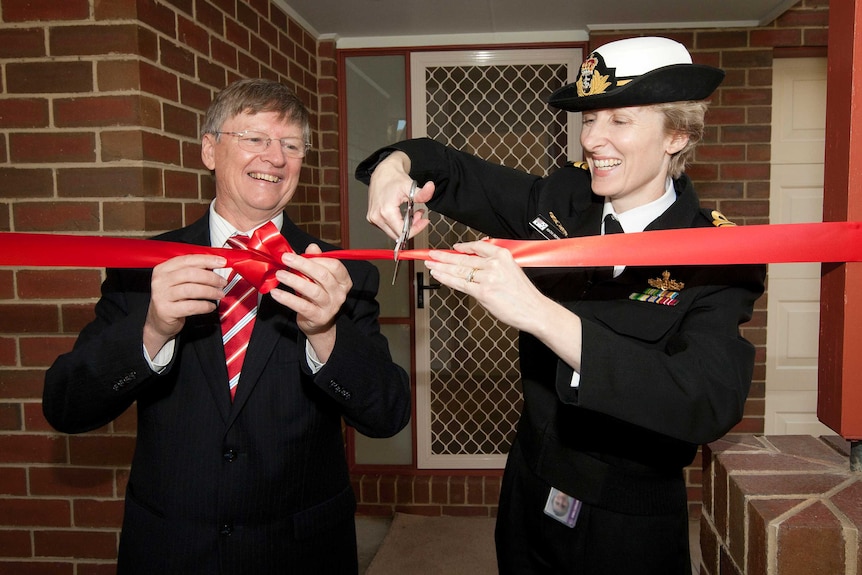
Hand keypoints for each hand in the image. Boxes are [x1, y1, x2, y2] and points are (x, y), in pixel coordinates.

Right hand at [144, 254, 227, 355]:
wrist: (159, 321)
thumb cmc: (172, 299)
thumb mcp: (179, 282)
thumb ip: (194, 272)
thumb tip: (216, 265)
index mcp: (164, 269)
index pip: (187, 260)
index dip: (207, 260)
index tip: (221, 262)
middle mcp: (160, 281)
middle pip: (190, 274)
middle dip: (211, 277)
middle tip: (222, 282)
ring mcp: (161, 295)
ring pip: (191, 289)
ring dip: (210, 291)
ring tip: (219, 294)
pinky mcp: (166, 310)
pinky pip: (190, 306)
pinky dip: (204, 306)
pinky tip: (210, 306)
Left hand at [270, 244, 351, 361]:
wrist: (318, 323)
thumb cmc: (317, 296)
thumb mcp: (317, 278)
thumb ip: (316, 261)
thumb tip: (312, 246)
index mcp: (343, 281)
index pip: (334, 265)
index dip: (317, 258)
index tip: (299, 254)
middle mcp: (340, 294)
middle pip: (323, 276)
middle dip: (303, 265)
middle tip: (285, 259)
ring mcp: (331, 307)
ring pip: (313, 291)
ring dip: (294, 280)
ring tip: (279, 274)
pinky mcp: (319, 317)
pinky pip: (303, 306)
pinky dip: (288, 299)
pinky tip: (276, 293)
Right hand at [366, 151, 433, 240]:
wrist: (382, 172)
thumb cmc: (393, 178)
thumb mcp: (410, 186)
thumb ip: (422, 192)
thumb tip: (431, 188)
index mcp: (385, 212)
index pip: (403, 232)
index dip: (416, 229)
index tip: (423, 221)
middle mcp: (377, 217)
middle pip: (397, 235)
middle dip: (412, 227)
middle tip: (419, 215)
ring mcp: (373, 219)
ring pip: (393, 232)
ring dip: (405, 226)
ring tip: (412, 213)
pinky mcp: (372, 218)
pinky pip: (387, 228)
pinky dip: (397, 224)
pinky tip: (402, 214)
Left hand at [425, 240, 546, 331]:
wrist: (534, 310)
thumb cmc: (523, 295)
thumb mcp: (511, 270)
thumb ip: (494, 265)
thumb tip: (475, 262)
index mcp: (502, 255)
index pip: (477, 247)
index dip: (462, 247)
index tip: (453, 248)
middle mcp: (494, 264)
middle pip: (463, 259)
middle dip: (444, 256)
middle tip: (432, 254)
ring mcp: (488, 278)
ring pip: (459, 271)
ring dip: (441, 266)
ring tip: (430, 263)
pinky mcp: (483, 292)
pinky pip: (460, 283)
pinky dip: (446, 278)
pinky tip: (438, 274)